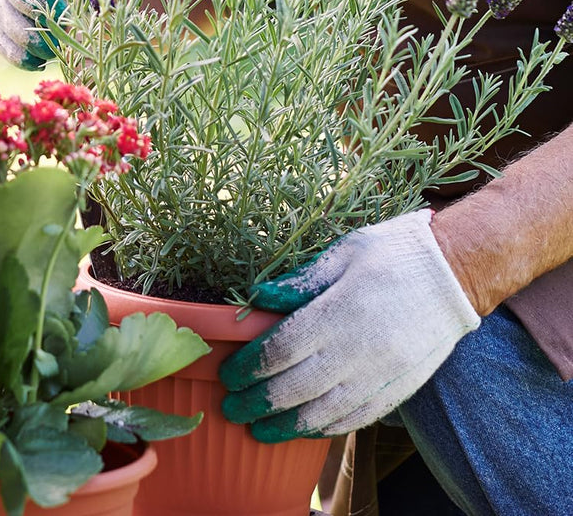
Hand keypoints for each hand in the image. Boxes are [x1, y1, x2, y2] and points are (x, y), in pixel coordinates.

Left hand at [219, 209, 479, 441]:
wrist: (456, 273)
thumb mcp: (343, 253)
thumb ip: (300, 282)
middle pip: (296, 388)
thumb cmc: (393, 254)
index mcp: (339, 312)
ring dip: (288, 426)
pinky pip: (358, 418)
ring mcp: (382, 374)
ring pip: (326, 412)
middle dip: (258, 402)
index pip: (282, 349)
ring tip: (259, 431)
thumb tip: (257, 298)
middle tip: (230, 409)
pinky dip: (327, 428)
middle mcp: (359, 351)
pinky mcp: (401, 388)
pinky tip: (306, 430)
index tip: (228, 375)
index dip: (250, 366)